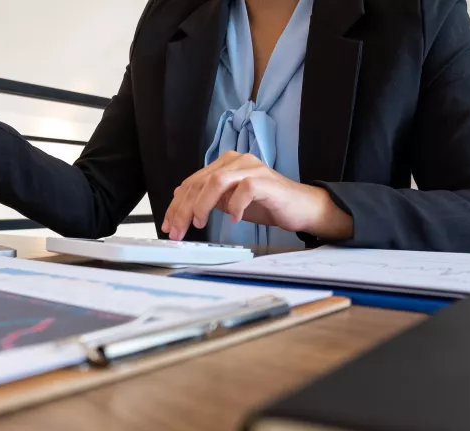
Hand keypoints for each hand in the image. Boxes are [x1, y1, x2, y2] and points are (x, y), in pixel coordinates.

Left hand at [161, 151, 353, 240]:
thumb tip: (181, 200)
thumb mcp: (230, 202)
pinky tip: (233, 219)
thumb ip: (209, 198)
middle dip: (184, 209)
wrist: (301, 207)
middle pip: (200, 181)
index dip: (177, 204)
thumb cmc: (267, 204)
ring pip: (216, 181)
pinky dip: (234, 206)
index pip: (193, 182)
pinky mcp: (266, 181)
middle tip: (177, 231)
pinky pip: (244, 190)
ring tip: (199, 223)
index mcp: (225, 164)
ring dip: (202, 205)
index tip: (168, 225)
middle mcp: (236, 161)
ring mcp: (251, 169)